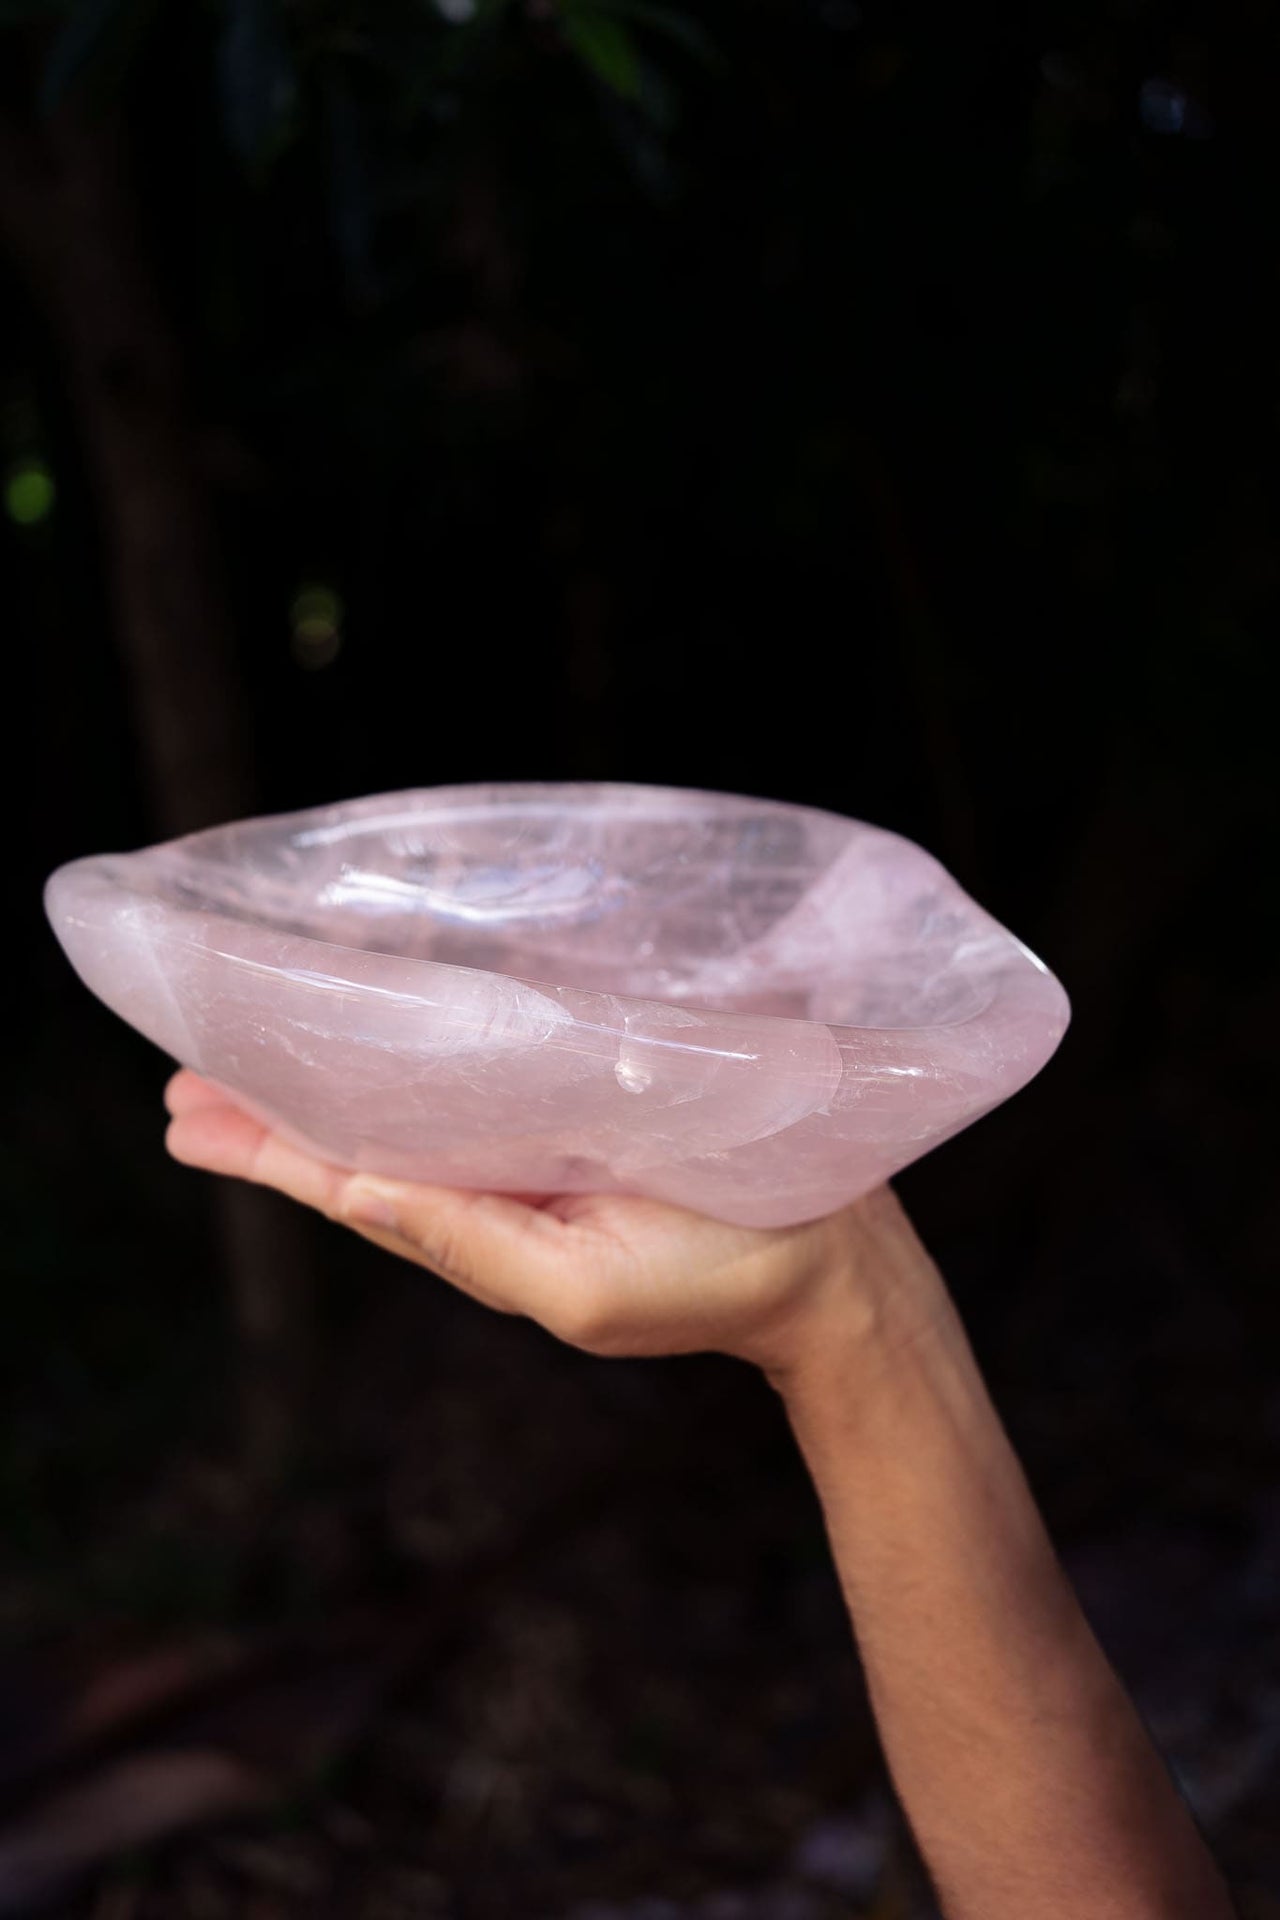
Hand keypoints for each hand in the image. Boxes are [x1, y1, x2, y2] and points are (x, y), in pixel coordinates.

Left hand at [164, 1070, 943, 1379]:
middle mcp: (498, 1188)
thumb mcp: (575, 1287)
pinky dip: (429, 1058)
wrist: (834, 1264)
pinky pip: (488, 1083)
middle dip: (274, 1115)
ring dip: (335, 1083)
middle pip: (363, 1144)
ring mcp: (541, 1151)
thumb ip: (465, 1241)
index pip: (349, 1187)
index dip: (266, 1152)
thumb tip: (352, 1196)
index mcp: (481, 1233)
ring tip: (251, 1059)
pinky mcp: (589, 1113)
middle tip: (187, 1083)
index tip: (185, 1115)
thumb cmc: (713, 1280)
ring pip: (415, 1111)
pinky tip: (399, 1031)